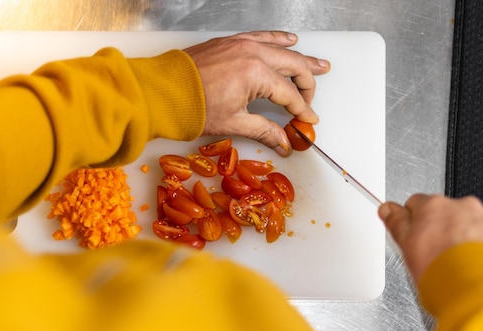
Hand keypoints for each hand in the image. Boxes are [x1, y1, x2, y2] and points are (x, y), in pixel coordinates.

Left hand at [184, 31, 330, 156]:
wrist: (161, 92)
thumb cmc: (193, 109)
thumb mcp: (234, 123)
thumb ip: (265, 131)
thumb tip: (285, 142)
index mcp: (257, 75)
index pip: (290, 95)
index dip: (302, 110)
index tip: (309, 122)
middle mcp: (254, 54)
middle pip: (294, 67)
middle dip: (308, 85)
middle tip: (313, 101)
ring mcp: (242, 44)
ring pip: (282, 49)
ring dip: (302, 58)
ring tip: (321, 65)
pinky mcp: (232, 42)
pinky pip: (263, 36)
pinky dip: (279, 39)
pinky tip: (290, 40)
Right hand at [378, 194, 482, 283]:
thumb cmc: (444, 272)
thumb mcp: (406, 248)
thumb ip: (397, 224)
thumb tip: (388, 210)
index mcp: (434, 206)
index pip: (415, 204)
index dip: (411, 223)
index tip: (410, 236)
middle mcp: (463, 208)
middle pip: (445, 214)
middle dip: (439, 231)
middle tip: (433, 257)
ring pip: (470, 227)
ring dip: (463, 242)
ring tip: (454, 268)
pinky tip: (474, 272)